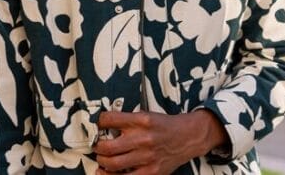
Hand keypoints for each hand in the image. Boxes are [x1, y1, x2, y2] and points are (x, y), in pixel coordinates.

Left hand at [91, 110, 227, 174]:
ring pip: (113, 164)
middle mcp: (143, 138)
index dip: (97, 123)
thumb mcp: (146, 115)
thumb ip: (126, 120)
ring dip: (101, 162)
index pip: (109, 120)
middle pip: (107, 146)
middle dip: (97, 147)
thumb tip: (102, 126)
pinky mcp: (152, 172)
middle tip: (96, 146)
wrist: (188, 137)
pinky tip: (105, 172)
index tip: (96, 126)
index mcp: (141, 121)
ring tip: (101, 159)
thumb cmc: (164, 126)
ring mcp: (147, 157)